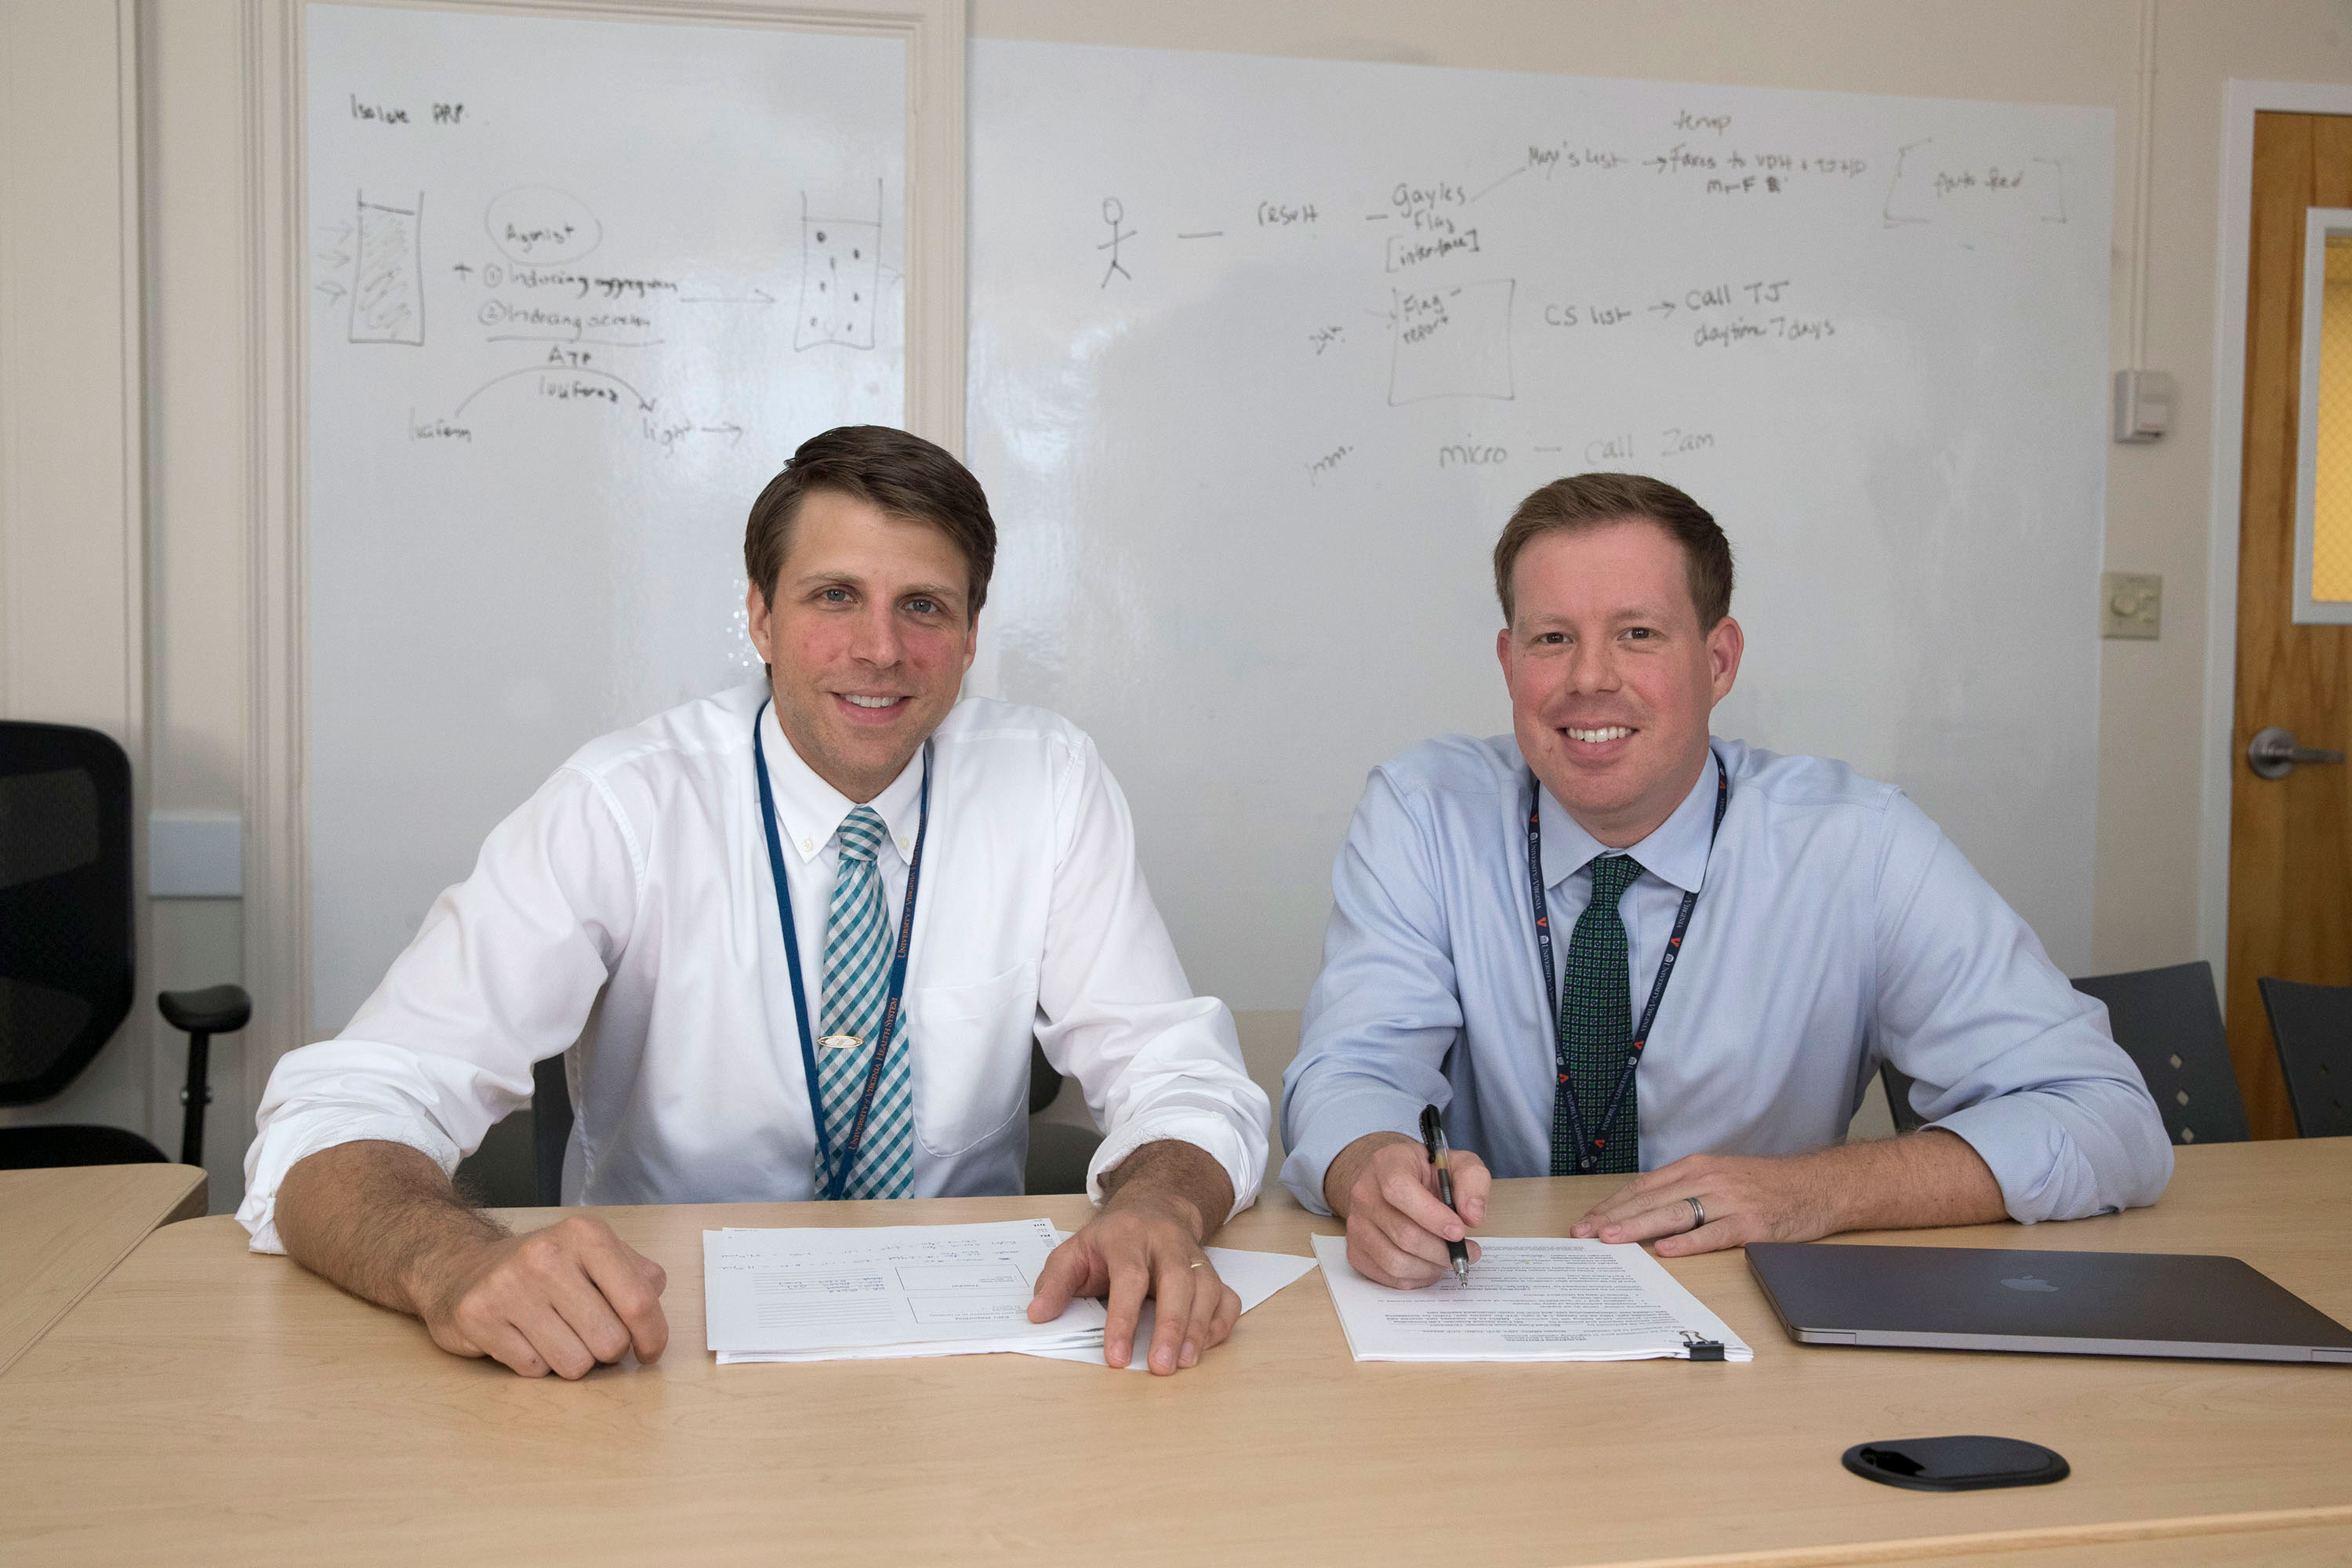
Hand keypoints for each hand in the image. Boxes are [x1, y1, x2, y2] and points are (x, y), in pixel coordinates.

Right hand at [412, 1214, 669, 1377]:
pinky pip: (533, 1371)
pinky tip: (525, 1340)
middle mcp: (547, 1256)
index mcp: (586, 1235)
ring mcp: (509, 1286)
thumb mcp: (595, 1255)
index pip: (639, 1302)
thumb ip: (638, 1278)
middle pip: (609, 1341)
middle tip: (592, 1339)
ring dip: (573, 1362)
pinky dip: (537, 1365)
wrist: (461, 1267)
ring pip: (574, 1365)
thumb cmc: (543, 1269)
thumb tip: (655, 1321)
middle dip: (608, 1352)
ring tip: (557, 1337)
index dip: (653, 1337)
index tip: (648, 1352)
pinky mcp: (479, 1316)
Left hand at [1026, 1193, 1239, 1374]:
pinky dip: (1221, 1324)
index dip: (1123, 1320)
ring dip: (1198, 1329)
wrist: (1153, 1207)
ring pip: (1206, 1289)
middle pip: (1177, 1282)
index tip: (1117, 1358)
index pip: (1129, 1278)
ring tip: (1184, 1364)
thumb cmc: (1110, 1240)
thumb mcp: (1074, 1251)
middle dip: (1171, 1326)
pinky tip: (1204, 1347)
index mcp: (1127, 1238)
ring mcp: (1194, 1257)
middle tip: (1161, 1366)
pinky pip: (1227, 1298)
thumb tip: (1037, 1315)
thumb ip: (1054, 1282)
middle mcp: (1166, 1244)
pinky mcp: (1212, 1272)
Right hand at [1327, 1131, 1488, 1288]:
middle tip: (1468, 1252)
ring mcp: (1356, 1224)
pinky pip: (1388, 1276)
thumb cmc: (1428, 1175)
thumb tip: (1472, 1216)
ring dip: (1431, 1267)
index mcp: (1387, 1163)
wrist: (1396, 1183)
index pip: (1399, 1189)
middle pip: (1403, 1234)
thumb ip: (1473, 1181)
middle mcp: (1364, 1193)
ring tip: (1448, 1258)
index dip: (1431, 1215)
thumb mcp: (1457, 1164)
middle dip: (1442, 1250)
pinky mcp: (1356, 1250)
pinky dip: (1416, 1278)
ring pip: (1395, 1261)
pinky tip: (1429, 1264)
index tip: (1459, 1231)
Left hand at [1570, 1152, 1839, 1256]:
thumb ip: (1684, 1191)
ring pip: (1675, 1213)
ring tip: (1610, 1239)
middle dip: (1613, 1217)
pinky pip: (1714, 1233)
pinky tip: (1665, 1249)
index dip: (1611, 1205)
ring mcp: (1729, 1201)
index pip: (1643, 1187)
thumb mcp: (1719, 1178)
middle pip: (1651, 1199)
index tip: (1585, 1222)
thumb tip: (1643, 1213)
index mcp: (1695, 1168)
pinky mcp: (1750, 1224)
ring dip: (1638, 1226)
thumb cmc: (1764, 1186)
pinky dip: (1688, 1242)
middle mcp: (1707, 1180)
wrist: (1817, 1185)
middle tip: (1583, 1234)